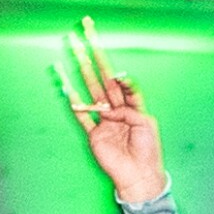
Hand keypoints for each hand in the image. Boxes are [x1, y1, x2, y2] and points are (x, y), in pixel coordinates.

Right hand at [58, 20, 168, 206]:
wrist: (139, 176)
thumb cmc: (148, 151)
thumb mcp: (145, 124)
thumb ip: (129, 107)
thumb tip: (113, 96)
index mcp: (133, 106)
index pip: (124, 83)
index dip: (120, 76)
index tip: (116, 73)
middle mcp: (117, 110)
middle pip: (103, 79)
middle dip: (94, 57)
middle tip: (84, 36)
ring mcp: (104, 121)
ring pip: (91, 91)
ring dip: (81, 72)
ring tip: (72, 54)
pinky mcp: (94, 134)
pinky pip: (82, 116)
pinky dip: (75, 103)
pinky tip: (66, 87)